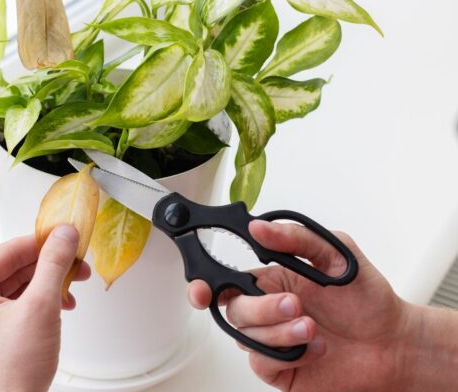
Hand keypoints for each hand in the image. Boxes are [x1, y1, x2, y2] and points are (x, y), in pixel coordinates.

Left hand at [0, 225, 88, 391]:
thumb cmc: (10, 374)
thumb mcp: (39, 307)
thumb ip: (54, 264)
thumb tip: (63, 235)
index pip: (8, 251)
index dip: (43, 241)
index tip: (68, 234)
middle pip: (15, 267)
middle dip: (51, 265)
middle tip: (78, 261)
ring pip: (21, 286)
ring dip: (50, 284)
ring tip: (74, 285)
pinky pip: (20, 305)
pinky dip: (44, 302)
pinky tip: (62, 305)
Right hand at [187, 220, 411, 390]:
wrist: (394, 346)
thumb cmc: (368, 301)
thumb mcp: (337, 255)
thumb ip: (297, 238)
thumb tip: (259, 228)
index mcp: (271, 279)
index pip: (223, 280)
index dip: (203, 286)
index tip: (202, 291)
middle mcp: (266, 310)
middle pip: (233, 309)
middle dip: (261, 309)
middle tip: (295, 305)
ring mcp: (271, 340)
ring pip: (247, 337)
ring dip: (281, 333)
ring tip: (314, 328)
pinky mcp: (280, 368)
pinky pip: (263, 363)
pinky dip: (289, 354)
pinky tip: (316, 348)